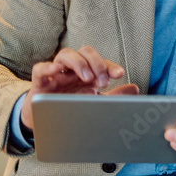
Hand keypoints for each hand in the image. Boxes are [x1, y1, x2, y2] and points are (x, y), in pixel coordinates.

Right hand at [22, 46, 137, 131]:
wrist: (46, 123)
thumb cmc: (71, 108)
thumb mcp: (95, 103)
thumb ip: (114, 97)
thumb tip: (135, 88)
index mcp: (87, 73)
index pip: (101, 62)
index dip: (110, 66)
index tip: (119, 74)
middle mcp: (73, 70)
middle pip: (85, 52)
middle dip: (97, 63)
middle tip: (102, 80)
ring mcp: (56, 75)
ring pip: (66, 54)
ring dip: (79, 63)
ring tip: (86, 77)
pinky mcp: (40, 83)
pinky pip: (40, 68)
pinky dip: (48, 66)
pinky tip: (57, 69)